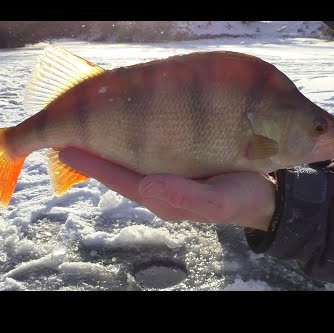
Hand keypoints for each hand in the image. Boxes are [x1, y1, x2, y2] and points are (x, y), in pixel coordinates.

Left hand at [59, 148, 275, 230]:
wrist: (266, 198)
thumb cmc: (242, 199)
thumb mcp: (218, 201)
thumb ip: (184, 196)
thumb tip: (147, 185)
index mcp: (165, 197)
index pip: (120, 180)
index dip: (93, 165)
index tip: (66, 148)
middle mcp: (161, 189)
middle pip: (120, 172)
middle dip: (95, 156)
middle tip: (68, 136)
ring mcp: (171, 179)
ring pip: (133, 163)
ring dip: (111, 149)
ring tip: (90, 131)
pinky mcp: (181, 168)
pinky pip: (149, 156)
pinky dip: (133, 144)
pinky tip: (129, 131)